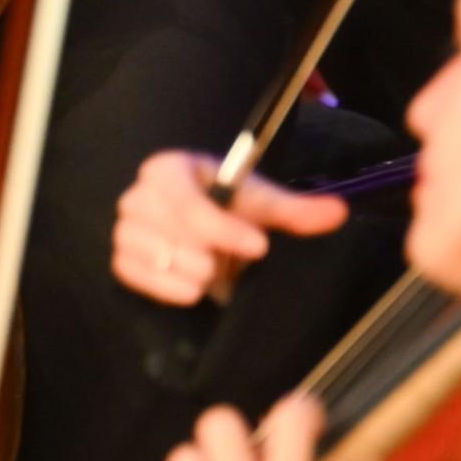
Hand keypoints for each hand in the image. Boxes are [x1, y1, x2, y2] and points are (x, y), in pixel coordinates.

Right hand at [112, 151, 346, 305]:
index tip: (259, 247)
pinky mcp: (122, 257)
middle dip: (202, 251)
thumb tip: (337, 211)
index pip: (185, 198)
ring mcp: (126, 227)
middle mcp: (139, 193)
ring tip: (213, 276)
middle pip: (164, 225)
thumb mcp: (262, 205)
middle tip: (229, 266)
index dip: (221, 226)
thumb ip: (295, 209)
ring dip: (186, 270)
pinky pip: (131, 272)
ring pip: (146, 250)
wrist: (205, 227)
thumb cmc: (231, 208)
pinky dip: (163, 286)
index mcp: (169, 169)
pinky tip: (192, 292)